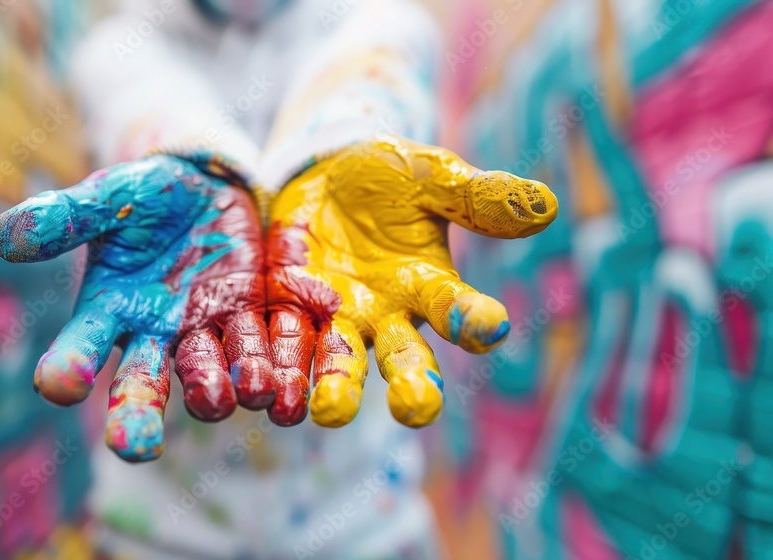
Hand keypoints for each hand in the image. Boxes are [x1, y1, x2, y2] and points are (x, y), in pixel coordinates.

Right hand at [0, 155, 274, 461]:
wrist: (204, 189)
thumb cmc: (142, 197)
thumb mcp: (107, 197)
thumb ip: (66, 217)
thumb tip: (3, 237)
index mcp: (108, 310)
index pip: (80, 347)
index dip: (70, 366)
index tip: (59, 385)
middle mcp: (154, 335)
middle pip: (142, 384)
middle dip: (137, 416)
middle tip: (135, 448)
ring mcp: (206, 331)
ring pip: (210, 375)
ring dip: (221, 390)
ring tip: (234, 397)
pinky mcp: (252, 317)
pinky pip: (265, 350)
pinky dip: (278, 372)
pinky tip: (290, 398)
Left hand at [266, 136, 557, 427]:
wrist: (326, 173)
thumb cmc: (392, 178)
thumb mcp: (432, 177)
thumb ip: (477, 196)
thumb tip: (547, 206)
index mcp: (429, 287)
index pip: (457, 309)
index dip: (474, 319)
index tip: (492, 327)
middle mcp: (386, 316)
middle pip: (403, 359)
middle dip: (413, 386)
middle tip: (416, 408)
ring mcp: (334, 317)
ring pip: (338, 362)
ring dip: (335, 388)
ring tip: (329, 411)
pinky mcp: (287, 308)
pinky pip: (281, 340)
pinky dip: (276, 362)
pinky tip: (267, 387)